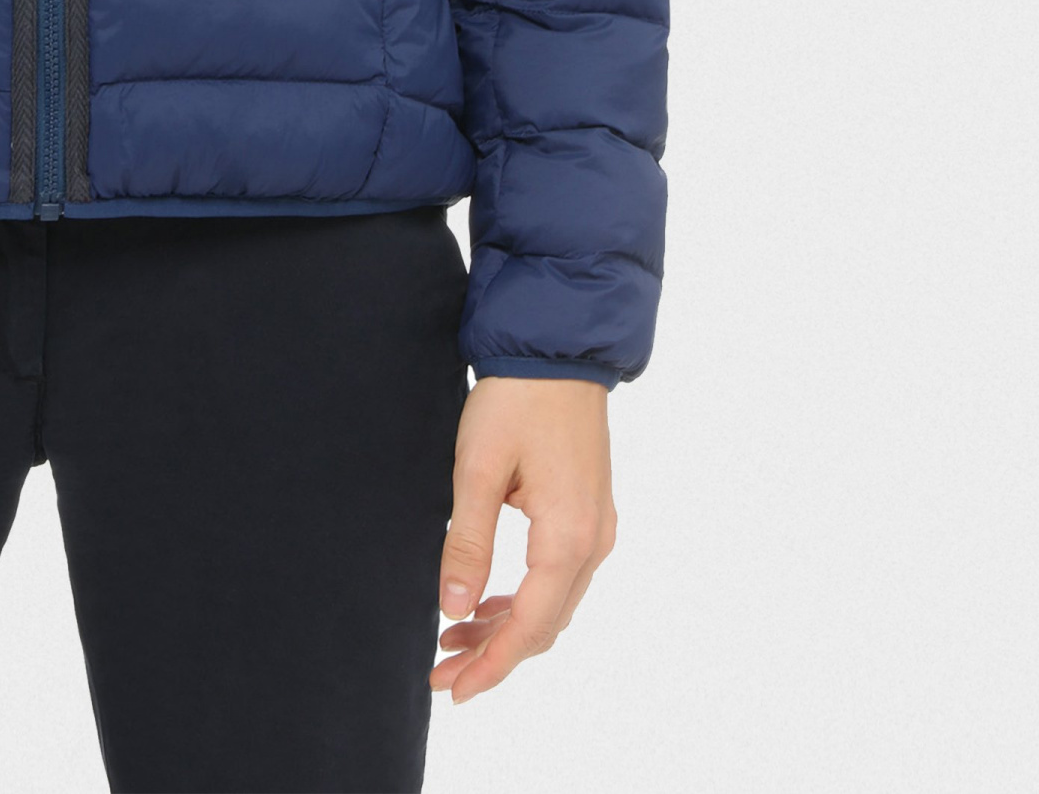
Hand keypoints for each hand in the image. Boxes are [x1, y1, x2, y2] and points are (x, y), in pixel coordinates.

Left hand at [432, 375, 616, 700]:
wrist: (555, 348)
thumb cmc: (516, 400)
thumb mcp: (478, 469)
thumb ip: (468, 542)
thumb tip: (453, 609)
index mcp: (569, 538)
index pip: (531, 627)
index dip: (492, 665)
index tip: (454, 690)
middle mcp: (593, 542)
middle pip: (545, 625)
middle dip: (494, 654)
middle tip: (442, 674)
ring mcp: (596, 529)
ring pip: (552, 604)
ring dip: (506, 628)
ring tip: (453, 639)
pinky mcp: (588, 513)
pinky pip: (558, 578)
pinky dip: (523, 598)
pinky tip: (486, 602)